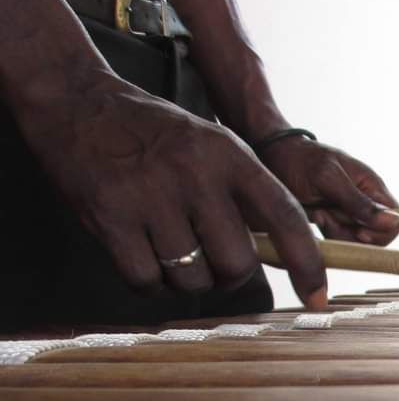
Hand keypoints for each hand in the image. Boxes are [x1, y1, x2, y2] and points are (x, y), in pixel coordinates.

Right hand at [19, 72, 327, 308]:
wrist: (78, 103)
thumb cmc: (158, 136)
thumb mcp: (214, 146)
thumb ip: (248, 195)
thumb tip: (286, 256)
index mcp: (230, 155)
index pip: (285, 217)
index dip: (307, 263)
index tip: (318, 298)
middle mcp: (195, 174)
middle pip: (237, 264)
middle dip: (230, 277)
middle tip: (214, 263)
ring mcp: (150, 196)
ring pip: (192, 279)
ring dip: (187, 280)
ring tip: (173, 250)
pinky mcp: (110, 217)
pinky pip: (147, 281)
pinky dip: (150, 283)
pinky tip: (144, 256)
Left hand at [257, 137, 398, 245]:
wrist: (268, 157)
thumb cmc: (298, 160)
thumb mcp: (329, 178)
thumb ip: (359, 202)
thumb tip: (395, 221)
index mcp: (371, 186)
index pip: (397, 220)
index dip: (382, 232)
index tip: (358, 230)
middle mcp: (364, 201)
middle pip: (377, 236)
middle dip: (353, 234)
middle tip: (328, 216)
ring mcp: (348, 214)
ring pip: (357, 242)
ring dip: (336, 233)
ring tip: (318, 212)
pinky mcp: (333, 223)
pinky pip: (339, 241)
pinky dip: (326, 235)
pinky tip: (314, 217)